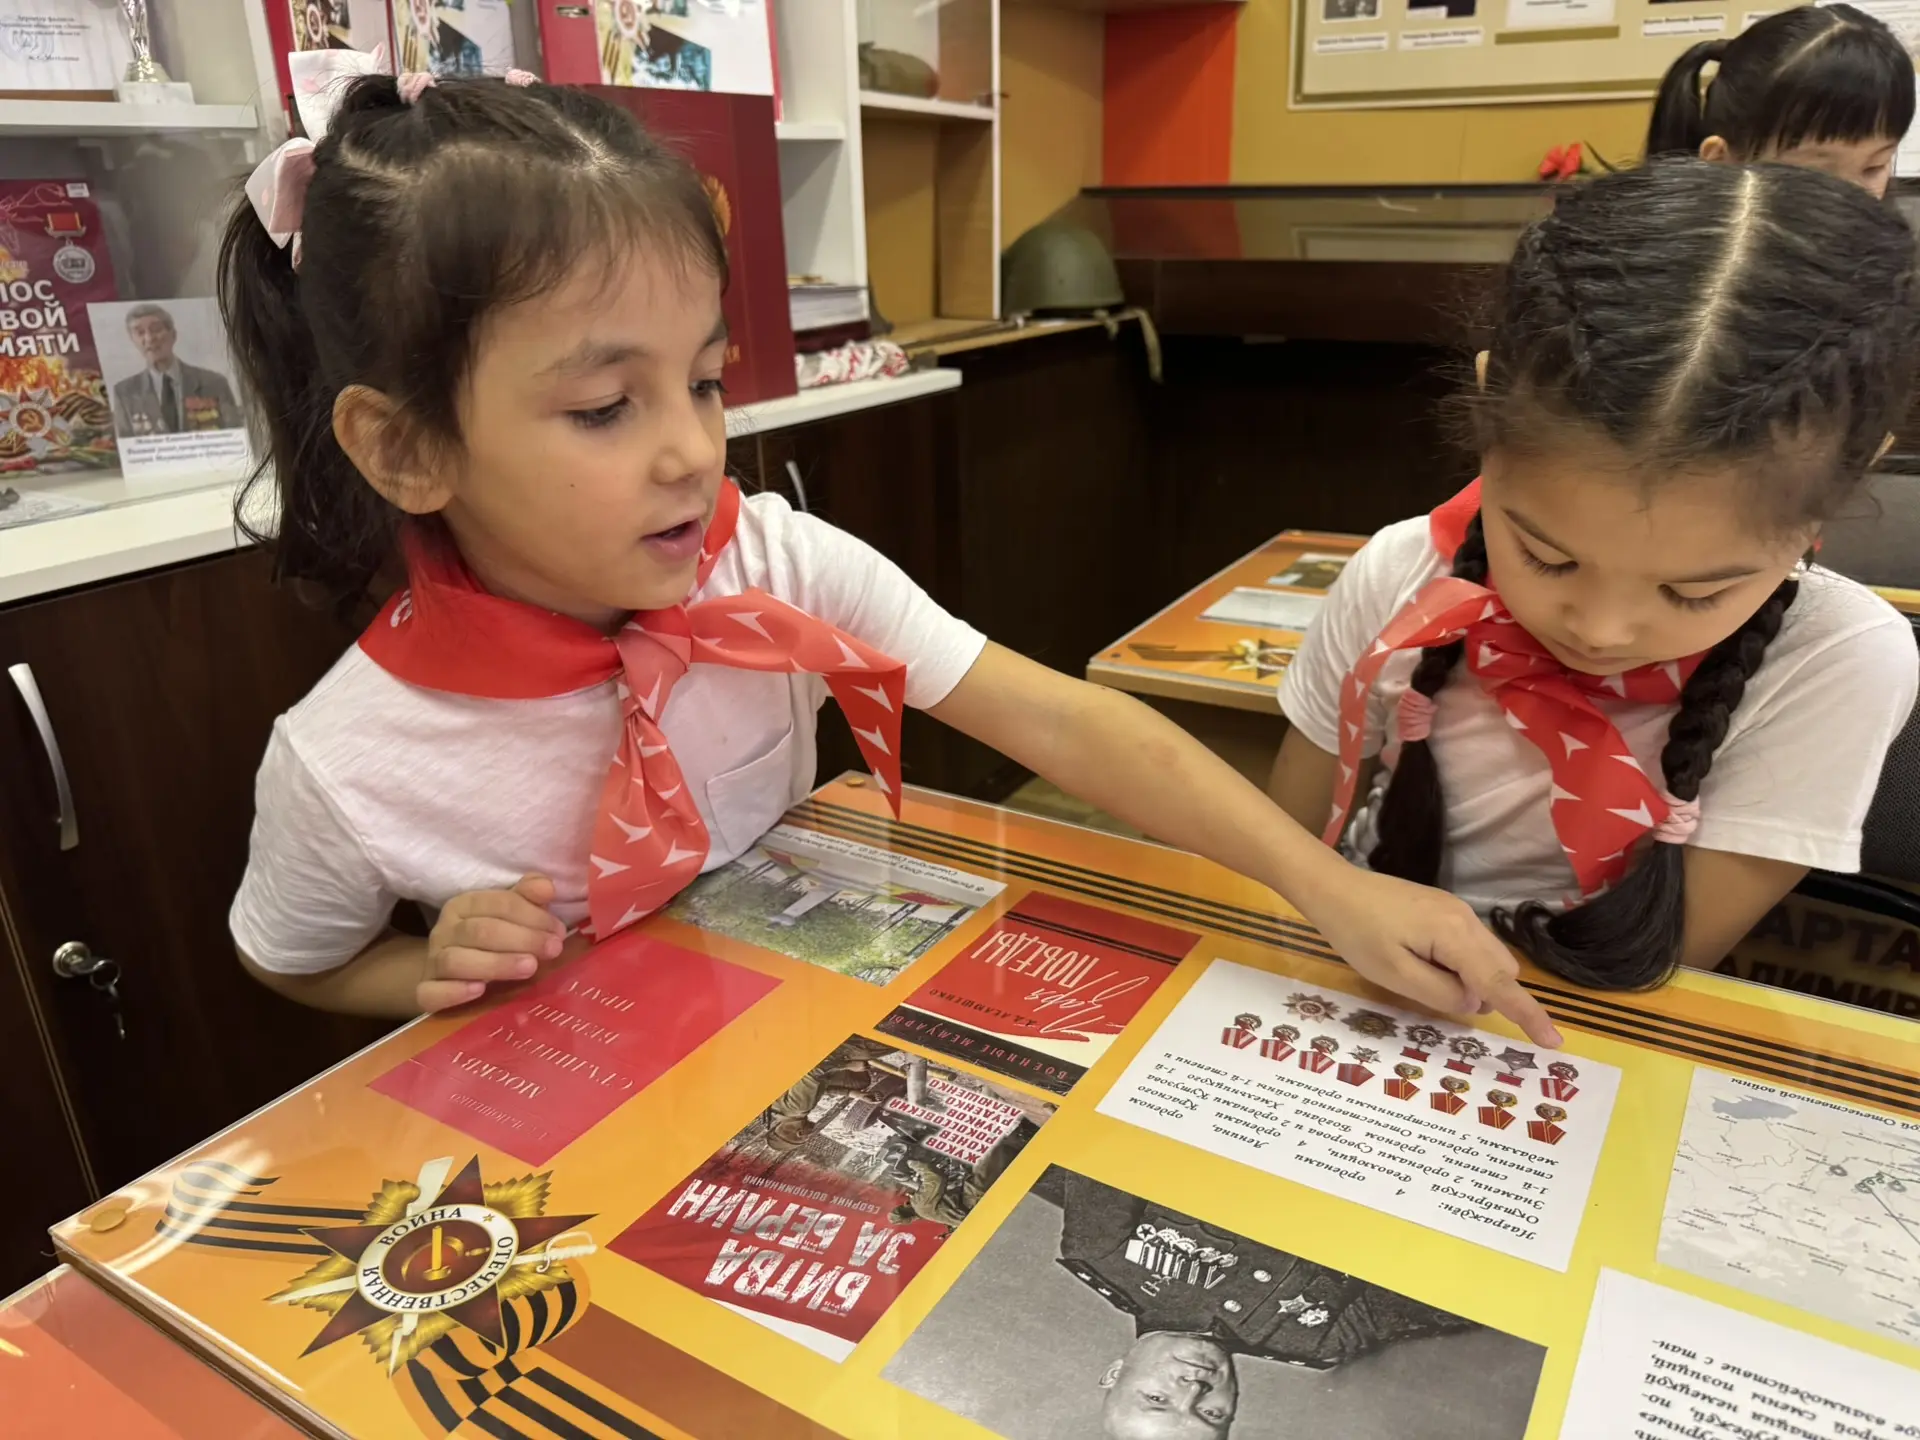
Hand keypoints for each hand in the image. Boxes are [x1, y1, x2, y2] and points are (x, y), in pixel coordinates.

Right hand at [419, 874, 565, 1012]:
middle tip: (553, 950)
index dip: (532, 916)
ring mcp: (433, 962)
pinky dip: (453, 992)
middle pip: (480, 931)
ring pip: (456, 960)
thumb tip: (546, 887)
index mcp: (464, 905)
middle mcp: (444, 931)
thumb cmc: (491, 941)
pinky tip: (479, 991)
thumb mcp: (510, 916)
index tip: (558, 932)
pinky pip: (430, 992)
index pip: (498, 903)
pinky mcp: (425, 992)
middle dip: (522, 939)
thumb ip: (528, 898)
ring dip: (495, 964)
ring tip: (529, 967)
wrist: (447, 976)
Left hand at [1302, 865, 1561, 1047]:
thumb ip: (1441, 993)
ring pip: (1487, 957)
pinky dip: (1459, 963)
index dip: (1527, 1014)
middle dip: (1487, 993)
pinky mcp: (1444, 909)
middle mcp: (1466, 919)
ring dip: (1470, 978)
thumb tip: (1474, 1000)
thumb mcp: (1394, 975)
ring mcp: (1456, 910)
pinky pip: (1469, 945)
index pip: (1500, 983)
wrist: (1333, 887)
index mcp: (1456, 935)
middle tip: (1431, 992)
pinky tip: (1419, 961)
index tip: (1553, 1042)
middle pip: (1501, 969)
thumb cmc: (1357, 933)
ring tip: (1416, 972)